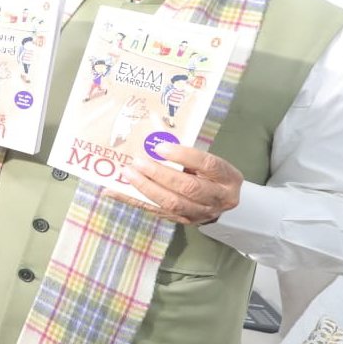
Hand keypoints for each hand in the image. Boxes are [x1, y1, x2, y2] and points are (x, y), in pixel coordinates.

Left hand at [119, 143, 242, 225]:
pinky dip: (133, 201)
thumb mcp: (204, 160)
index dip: (184, 155)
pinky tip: (114, 191)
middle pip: (189, 187)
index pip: (208, 164)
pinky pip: (155, 211)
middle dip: (161, 174)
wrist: (219, 203)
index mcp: (228, 177)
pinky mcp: (183, 222)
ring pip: (172, 203)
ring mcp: (201, 213)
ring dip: (147, 188)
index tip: (161, 147)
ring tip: (128, 173)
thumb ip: (182, 146)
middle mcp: (218, 198)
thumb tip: (154, 122)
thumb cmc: (208, 174)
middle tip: (138, 161)